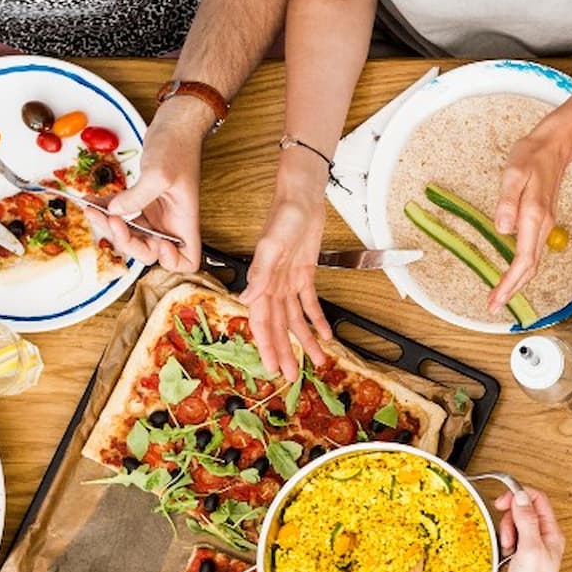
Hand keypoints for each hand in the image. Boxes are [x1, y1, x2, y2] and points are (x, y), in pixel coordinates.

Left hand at [93, 103, 207, 270]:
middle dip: (126, 241)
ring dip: (110, 227)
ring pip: (131, 235)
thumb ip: (136, 197)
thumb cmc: (177, 147)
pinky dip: (106, 211)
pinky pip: (122, 215)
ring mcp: (155, 213)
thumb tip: (116, 213)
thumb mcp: (158, 173)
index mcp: (184, 221)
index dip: (169, 260)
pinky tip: (92, 200)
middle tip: (110, 220)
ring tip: (92, 209)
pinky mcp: (142, 201)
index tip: (154, 242)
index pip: (187, 259)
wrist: (174, 125)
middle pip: (149, 251)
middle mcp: (170, 222)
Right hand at [243, 177, 332, 381]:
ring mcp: (288, 280)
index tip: (272, 367)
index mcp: (262, 281)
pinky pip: (310, 303)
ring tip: (316, 361)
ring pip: (295, 319)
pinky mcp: (304, 273)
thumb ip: (260, 273)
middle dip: (285, 351)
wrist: (302, 196)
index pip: (262, 321)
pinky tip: (326, 335)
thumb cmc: (284, 215)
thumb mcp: (271, 244)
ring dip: (305, 340)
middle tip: (292, 375)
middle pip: (278, 326)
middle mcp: (273, 284)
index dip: (267, 345)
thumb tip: (246, 299)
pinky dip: (317, 320)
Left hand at [487, 122, 571, 316]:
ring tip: (499, 294)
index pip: (523, 259)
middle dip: (512, 290)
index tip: (497, 298)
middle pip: (530, 268)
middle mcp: (542, 225)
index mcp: (534, 216)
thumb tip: (503, 228)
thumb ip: (507, 201)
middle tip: (494, 305)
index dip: (510, 283)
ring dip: (516, 281)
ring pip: (532, 262)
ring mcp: (544, 225)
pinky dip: (521, 268)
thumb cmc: (532, 157)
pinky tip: (511, 272)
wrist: (554, 147)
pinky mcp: (541, 222)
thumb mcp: (514, 173)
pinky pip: (532, 252)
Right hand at [493, 488, 564, 571]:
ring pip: (512, 526)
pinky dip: (500, 545)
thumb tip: (522, 496)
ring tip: (507, 549)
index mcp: (551, 534)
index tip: (503, 502)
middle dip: (510, 518)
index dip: (519, 496)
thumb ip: (527, 520)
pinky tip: (502, 557)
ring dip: (505, 533)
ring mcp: (528, 550)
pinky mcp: (515, 561)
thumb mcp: (530, 549)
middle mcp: (541, 540)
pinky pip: (505, 542)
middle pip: (522, 512)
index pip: (537, 501)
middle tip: (508, 534)